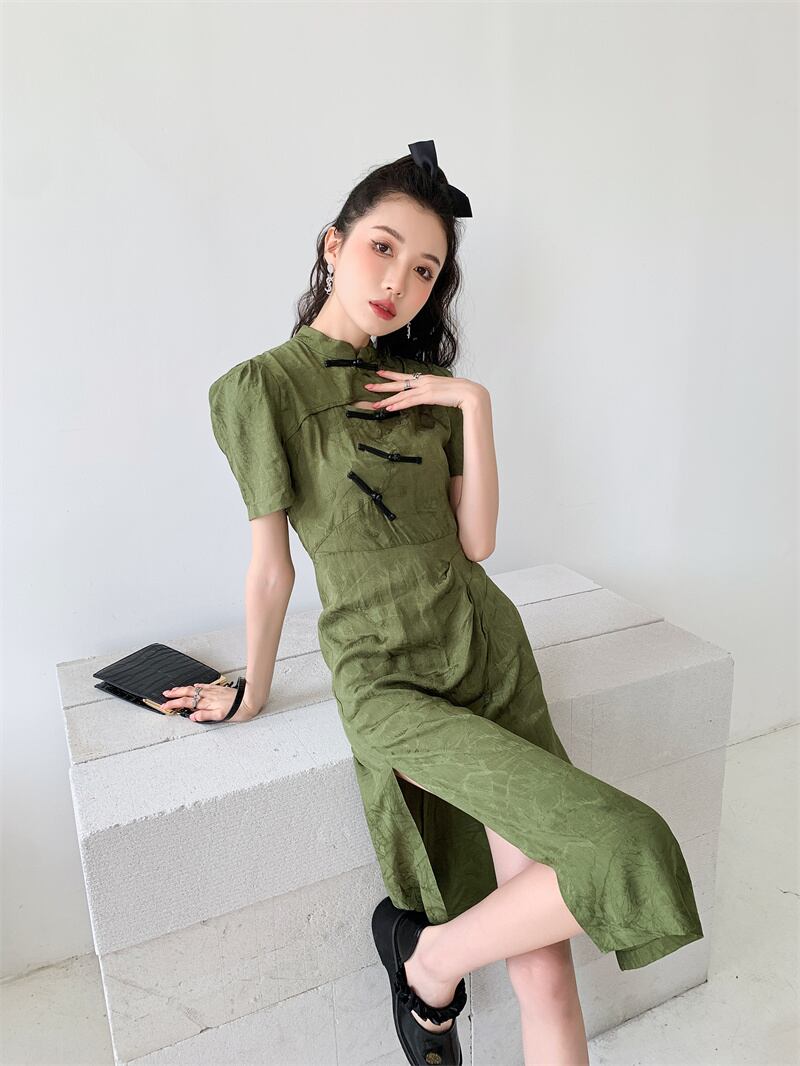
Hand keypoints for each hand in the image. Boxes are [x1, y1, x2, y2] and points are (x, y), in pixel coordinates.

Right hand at [160, 682, 260, 723]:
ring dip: (182, 689)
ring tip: (174, 690)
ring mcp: (213, 691)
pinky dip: (196, 686)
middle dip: (175, 694)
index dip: (174, 704)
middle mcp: (208, 696)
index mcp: (207, 703)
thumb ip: (206, 715)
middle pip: (187, 693)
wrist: (249, 700)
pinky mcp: (218, 689)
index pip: (186, 703)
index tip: (165, 705)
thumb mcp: (221, 717)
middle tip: (165, 695)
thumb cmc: (238, 710)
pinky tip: (194, 685)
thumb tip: (193, 716)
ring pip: (194, 689)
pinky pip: (204, 686)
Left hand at [362, 369, 483, 412]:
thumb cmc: (459, 392)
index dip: (391, 374)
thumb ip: (433, 391)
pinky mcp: (428, 396)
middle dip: (382, 385)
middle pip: (398, 383)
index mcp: (425, 379)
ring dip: (387, 399)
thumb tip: (429, 395)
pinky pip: (409, 401)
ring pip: (401, 394)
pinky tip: (389, 408)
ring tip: (375, 404)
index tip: (380, 372)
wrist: (469, 392)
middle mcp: (422, 381)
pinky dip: (398, 405)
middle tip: (368, 386)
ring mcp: (424, 388)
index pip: (405, 376)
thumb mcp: (442, 389)